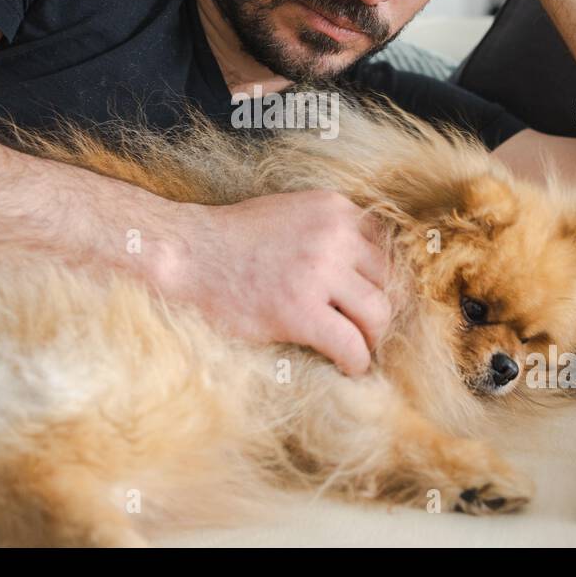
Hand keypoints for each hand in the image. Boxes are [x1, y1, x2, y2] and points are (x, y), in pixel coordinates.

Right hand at [154, 191, 392, 375]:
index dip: (382, 280)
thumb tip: (364, 268)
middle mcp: (334, 235)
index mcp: (335, 209)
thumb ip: (329, 230)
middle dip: (382, 310)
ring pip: (379, 313)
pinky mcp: (300, 311)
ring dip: (373, 338)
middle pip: (389, 281)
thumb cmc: (233, 240)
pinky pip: (351, 344)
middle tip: (367, 331)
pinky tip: (346, 367)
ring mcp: (318, 272)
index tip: (372, 300)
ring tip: (357, 349)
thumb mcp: (291, 213)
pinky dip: (356, 362)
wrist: (186, 254)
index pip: (386, 248)